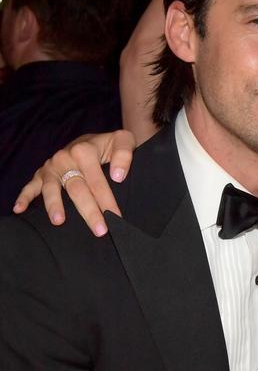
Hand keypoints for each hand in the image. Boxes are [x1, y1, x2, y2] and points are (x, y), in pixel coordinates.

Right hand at [13, 130, 136, 236]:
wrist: (93, 141)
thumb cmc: (110, 144)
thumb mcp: (123, 140)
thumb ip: (124, 154)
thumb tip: (117, 176)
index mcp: (85, 151)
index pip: (97, 181)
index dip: (107, 200)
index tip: (116, 217)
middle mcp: (65, 158)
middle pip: (77, 189)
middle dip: (89, 211)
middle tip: (100, 230)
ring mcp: (52, 167)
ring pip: (52, 189)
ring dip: (54, 206)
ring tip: (59, 222)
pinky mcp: (42, 173)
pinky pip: (31, 186)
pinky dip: (24, 197)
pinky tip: (19, 209)